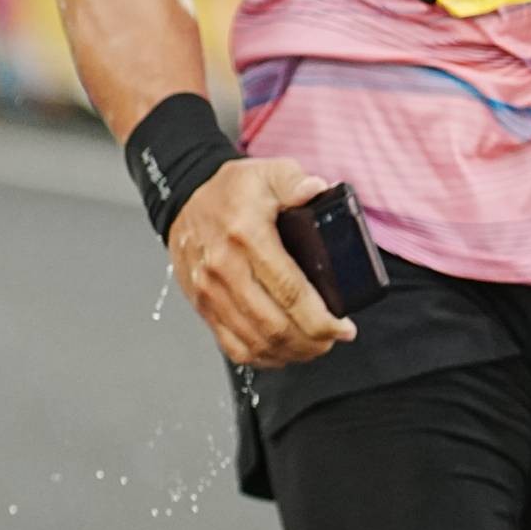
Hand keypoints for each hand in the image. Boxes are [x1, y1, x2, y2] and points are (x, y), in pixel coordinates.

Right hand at [169, 159, 357, 367]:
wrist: (185, 198)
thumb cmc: (232, 190)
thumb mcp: (268, 172)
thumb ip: (295, 181)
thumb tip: (318, 190)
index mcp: (246, 236)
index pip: (290, 291)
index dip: (322, 318)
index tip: (345, 327)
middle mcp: (224, 268)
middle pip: (274, 325)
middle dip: (313, 341)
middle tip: (334, 338)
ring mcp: (210, 292)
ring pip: (255, 342)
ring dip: (292, 353)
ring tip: (316, 346)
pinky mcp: (204, 307)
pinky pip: (233, 347)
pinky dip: (263, 357)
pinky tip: (284, 352)